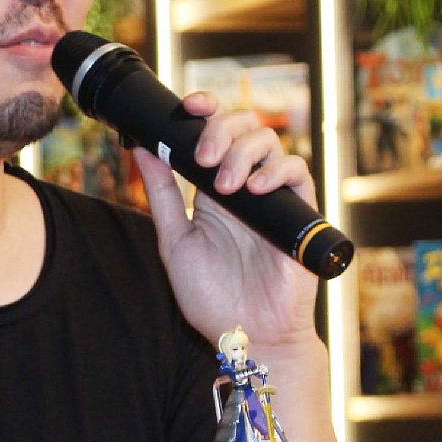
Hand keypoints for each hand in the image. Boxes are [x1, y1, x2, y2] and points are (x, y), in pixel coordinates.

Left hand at [132, 91, 320, 345]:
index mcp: (212, 189)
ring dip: (243, 152)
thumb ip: (161, 195)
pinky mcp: (300, 212)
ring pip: (269, 141)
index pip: (214, 132)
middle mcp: (244, 185)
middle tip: (205, 159)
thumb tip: (142, 147)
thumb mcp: (175, 241)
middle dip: (222, 130)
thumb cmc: (211, 297)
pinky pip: (297, 171)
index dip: (206, 109)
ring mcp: (273, 196)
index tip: (189, 107)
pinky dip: (275, 170)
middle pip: (243, 126)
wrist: (247, 335)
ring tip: (227, 187)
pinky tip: (254, 189)